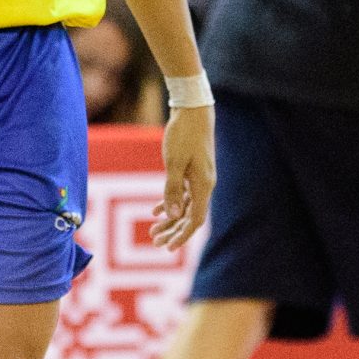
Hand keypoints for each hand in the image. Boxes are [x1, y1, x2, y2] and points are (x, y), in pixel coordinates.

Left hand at [150, 102, 214, 250]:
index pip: (195, 220)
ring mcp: (200, 178)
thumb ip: (172, 190)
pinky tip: (156, 211)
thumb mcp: (173, 163)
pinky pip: (184, 194)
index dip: (182, 236)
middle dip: (173, 232)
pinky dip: (171, 203)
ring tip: (153, 232)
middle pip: (190, 217)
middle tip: (155, 243)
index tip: (168, 248)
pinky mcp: (193, 171)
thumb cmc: (183, 134)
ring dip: (170, 220)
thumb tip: (173, 216)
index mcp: (203, 185)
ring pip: (186, 206)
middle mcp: (205, 185)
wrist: (193, 109)